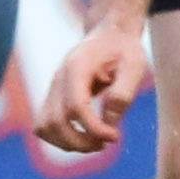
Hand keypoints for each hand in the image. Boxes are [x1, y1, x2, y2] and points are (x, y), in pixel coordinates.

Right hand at [38, 21, 148, 153]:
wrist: (109, 35)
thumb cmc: (124, 50)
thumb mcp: (135, 66)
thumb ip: (123, 93)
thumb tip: (109, 125)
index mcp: (77, 67)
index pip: (76, 106)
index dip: (93, 128)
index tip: (115, 137)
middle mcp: (58, 78)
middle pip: (56, 122)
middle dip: (81, 141)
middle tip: (106, 143)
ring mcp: (52, 89)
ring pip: (44, 127)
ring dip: (68, 144)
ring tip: (96, 143)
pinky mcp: (52, 98)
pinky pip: (45, 126)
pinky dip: (61, 139)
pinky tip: (85, 138)